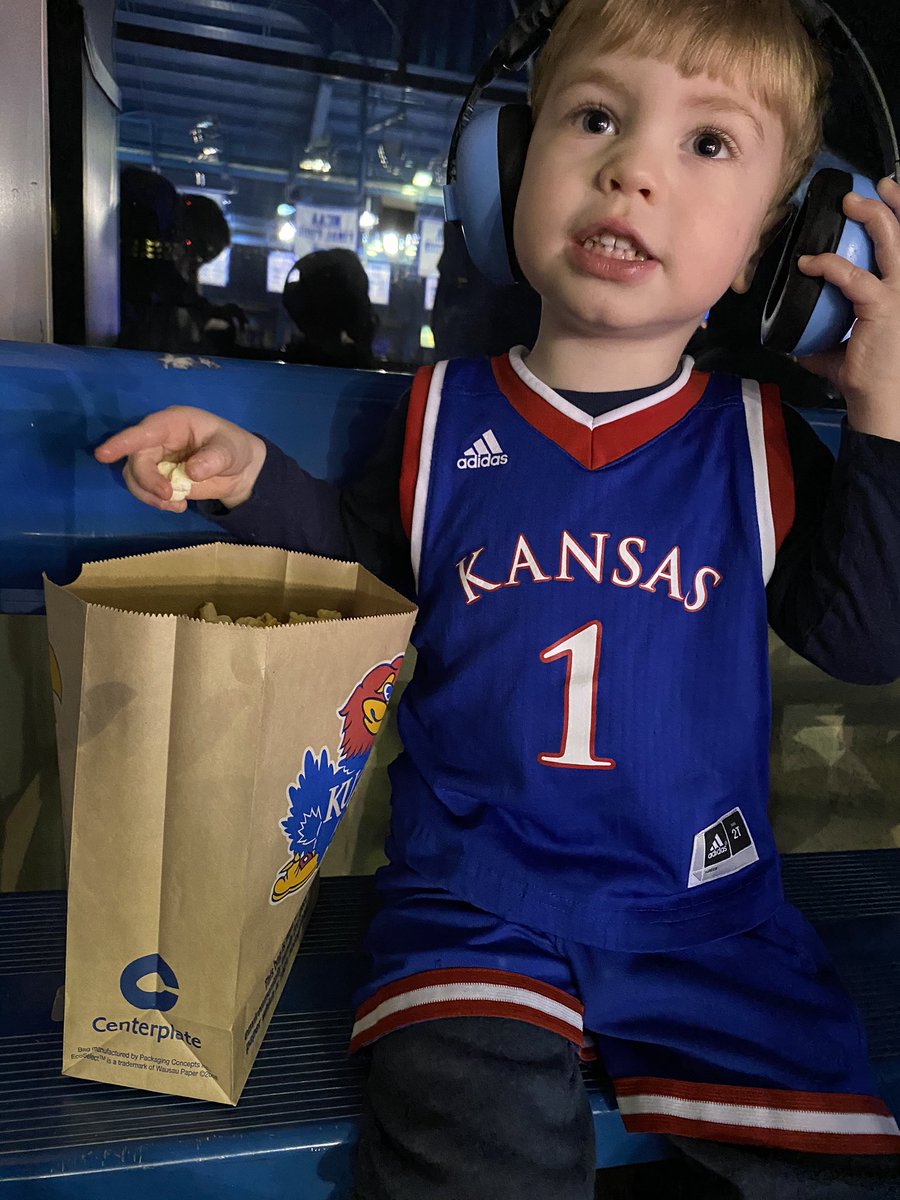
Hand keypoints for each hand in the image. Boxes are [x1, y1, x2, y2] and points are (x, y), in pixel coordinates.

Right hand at [94, 406, 266, 511]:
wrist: (239, 470)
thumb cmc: (234, 449)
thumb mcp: (230, 451)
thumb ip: (214, 458)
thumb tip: (191, 472)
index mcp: (174, 423)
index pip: (144, 431)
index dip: (122, 442)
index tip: (103, 455)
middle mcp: (158, 439)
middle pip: (135, 459)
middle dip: (147, 480)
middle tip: (169, 495)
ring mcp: (156, 459)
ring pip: (135, 477)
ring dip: (150, 495)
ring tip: (176, 504)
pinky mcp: (157, 478)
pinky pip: (144, 490)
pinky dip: (156, 501)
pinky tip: (178, 506)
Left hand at [795, 176, 899, 439]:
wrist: (882, 401)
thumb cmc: (868, 377)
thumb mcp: (844, 351)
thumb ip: (823, 341)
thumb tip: (793, 343)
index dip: (896, 217)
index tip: (878, 199)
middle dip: (889, 204)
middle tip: (863, 192)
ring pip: (892, 241)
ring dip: (873, 216)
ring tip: (849, 202)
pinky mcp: (883, 306)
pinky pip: (852, 277)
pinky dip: (828, 266)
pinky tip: (808, 263)